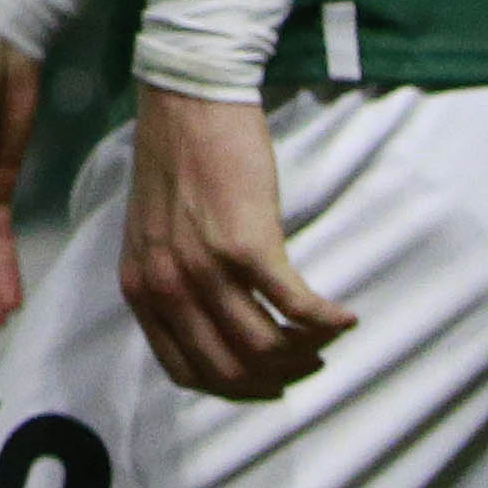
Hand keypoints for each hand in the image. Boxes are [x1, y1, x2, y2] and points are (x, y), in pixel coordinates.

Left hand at [120, 84, 350, 399]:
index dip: (233, 389)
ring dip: (304, 354)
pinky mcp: (247, 244)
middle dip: (275, 380)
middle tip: (306, 364)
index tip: (266, 383)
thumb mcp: (153, 233)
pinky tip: (344, 318)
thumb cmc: (178, 159)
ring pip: (264, 348)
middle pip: (229, 371)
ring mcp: (206, 268)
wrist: (189, 99)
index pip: (187, 372)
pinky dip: (325, 321)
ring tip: (324, 340)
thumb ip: (170, 280)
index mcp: (142, 289)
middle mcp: (168, 287)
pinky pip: (295, 306)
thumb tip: (210, 326)